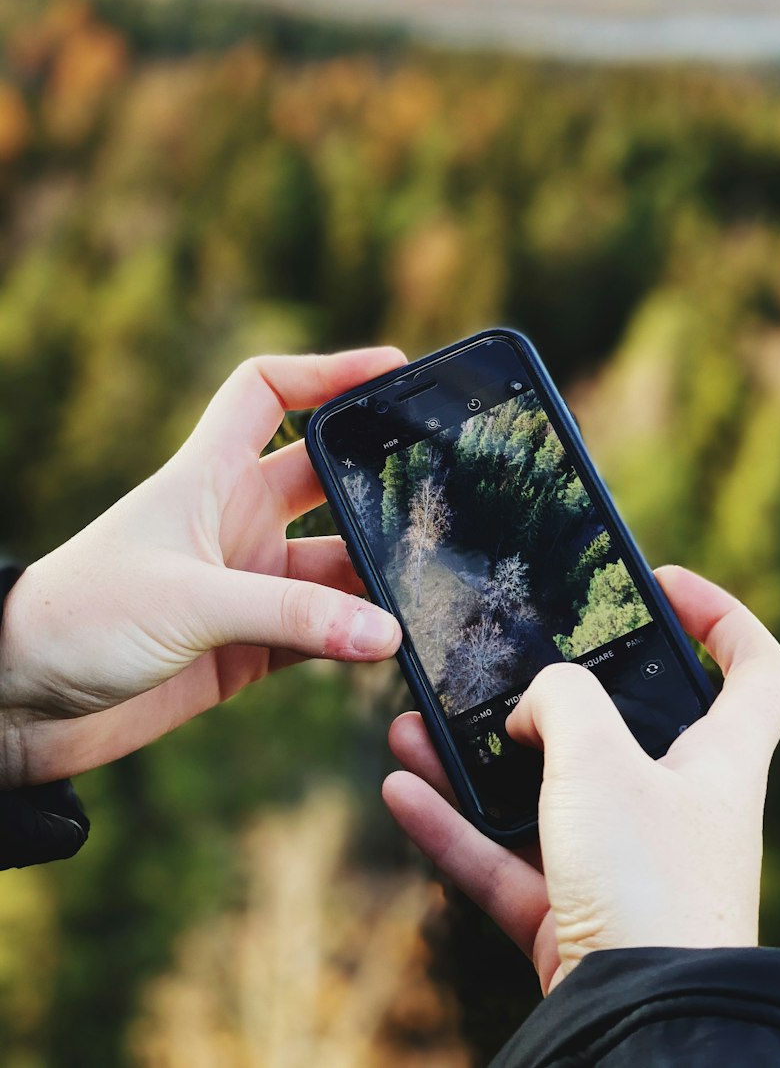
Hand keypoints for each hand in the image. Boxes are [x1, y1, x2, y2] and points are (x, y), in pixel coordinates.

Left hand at [0, 348, 404, 787]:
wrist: (17, 704)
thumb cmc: (80, 621)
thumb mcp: (190, 603)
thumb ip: (292, 619)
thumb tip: (387, 632)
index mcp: (207, 478)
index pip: (269, 393)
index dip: (326, 371)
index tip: (391, 367)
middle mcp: (233, 522)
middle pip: (323, 480)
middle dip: (377, 482)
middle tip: (444, 486)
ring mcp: (243, 585)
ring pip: (331, 566)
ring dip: (372, 580)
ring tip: (428, 590)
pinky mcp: (245, 645)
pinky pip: (320, 632)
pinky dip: (354, 639)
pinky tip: (390, 649)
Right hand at [382, 566, 779, 993]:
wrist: (641, 1027)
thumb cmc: (650, 883)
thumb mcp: (601, 758)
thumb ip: (564, 699)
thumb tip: (536, 703)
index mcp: (721, 760)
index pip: (757, 668)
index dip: (722, 615)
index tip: (664, 584)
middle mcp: (679, 809)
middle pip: (627, 727)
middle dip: (559, 693)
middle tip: (511, 661)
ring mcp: (627, 866)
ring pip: (547, 795)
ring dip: (481, 761)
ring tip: (419, 723)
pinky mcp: (578, 919)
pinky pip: (509, 861)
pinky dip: (458, 828)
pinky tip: (403, 790)